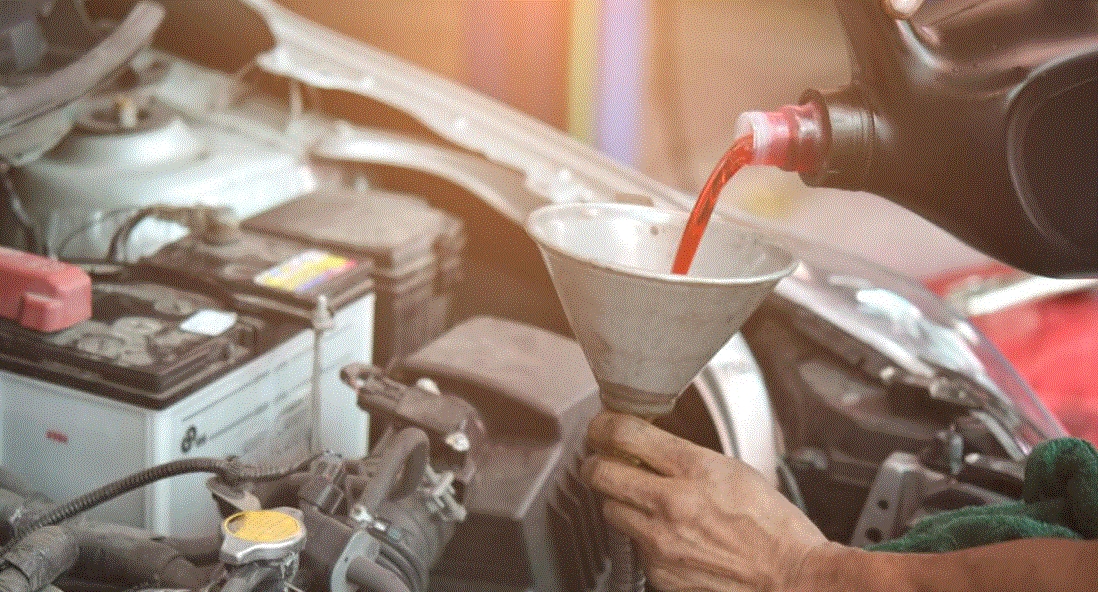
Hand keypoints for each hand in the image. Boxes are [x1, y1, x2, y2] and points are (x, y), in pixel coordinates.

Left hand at [583, 411, 840, 591]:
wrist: (792, 580)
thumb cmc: (773, 527)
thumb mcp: (734, 471)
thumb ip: (687, 456)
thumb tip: (648, 445)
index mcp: (696, 470)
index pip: (625, 434)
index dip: (603, 425)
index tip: (602, 427)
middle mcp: (672, 504)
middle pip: (600, 473)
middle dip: (597, 463)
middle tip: (603, 461)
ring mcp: (661, 542)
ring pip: (610, 510)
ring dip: (619, 500)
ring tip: (642, 500)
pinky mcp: (659, 572)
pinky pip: (633, 545)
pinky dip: (643, 536)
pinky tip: (669, 534)